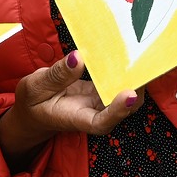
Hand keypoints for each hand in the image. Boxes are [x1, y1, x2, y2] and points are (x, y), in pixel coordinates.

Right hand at [0, 51, 139, 168]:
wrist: (32, 112)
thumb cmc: (32, 102)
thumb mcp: (35, 86)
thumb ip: (57, 75)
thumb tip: (78, 57)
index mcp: (75, 118)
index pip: (101, 122)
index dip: (118, 110)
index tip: (130, 94)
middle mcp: (93, 113)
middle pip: (123, 110)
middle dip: (136, 90)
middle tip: (144, 66)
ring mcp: (99, 103)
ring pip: (124, 95)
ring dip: (133, 79)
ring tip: (140, 56)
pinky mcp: (100, 92)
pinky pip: (115, 83)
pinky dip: (122, 71)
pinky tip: (126, 54)